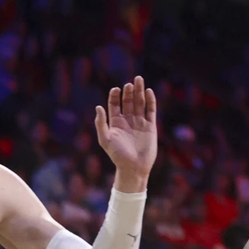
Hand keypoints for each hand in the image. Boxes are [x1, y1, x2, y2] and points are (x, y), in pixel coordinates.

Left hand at [96, 75, 156, 191]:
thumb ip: (101, 124)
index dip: (114, 96)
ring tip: (139, 79)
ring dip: (139, 91)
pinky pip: (151, 111)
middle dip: (129, 91)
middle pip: (128, 101)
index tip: (115, 89)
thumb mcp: (105, 139)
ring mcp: (139, 122)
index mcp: (116, 123)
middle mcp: (128, 121)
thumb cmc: (117, 155)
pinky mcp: (150, 126)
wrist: (133, 168)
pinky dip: (150, 101)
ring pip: (140, 103)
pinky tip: (149, 91)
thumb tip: (98, 107)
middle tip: (130, 83)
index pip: (114, 105)